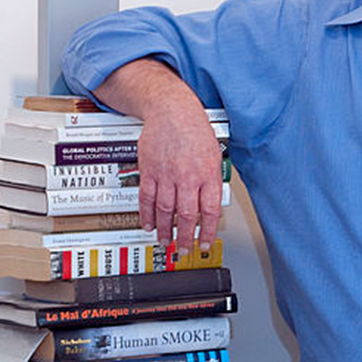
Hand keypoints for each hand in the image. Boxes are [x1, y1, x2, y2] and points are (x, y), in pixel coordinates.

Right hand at [137, 101, 223, 253]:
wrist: (171, 110)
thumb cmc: (195, 130)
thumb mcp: (215, 155)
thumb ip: (213, 180)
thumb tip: (212, 203)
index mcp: (208, 175)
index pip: (210, 211)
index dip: (208, 232)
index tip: (205, 244)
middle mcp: (187, 177)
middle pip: (186, 215)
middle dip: (185, 237)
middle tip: (183, 250)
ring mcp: (167, 175)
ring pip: (165, 210)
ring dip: (165, 230)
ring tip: (165, 242)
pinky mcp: (149, 171)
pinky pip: (146, 198)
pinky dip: (146, 214)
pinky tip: (147, 225)